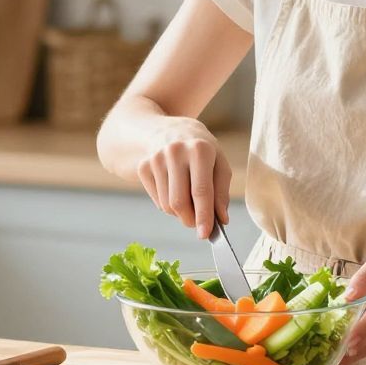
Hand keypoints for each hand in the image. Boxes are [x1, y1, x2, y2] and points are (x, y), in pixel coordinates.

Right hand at [135, 118, 230, 237]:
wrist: (166, 129)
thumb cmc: (199, 149)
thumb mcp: (219, 162)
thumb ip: (222, 192)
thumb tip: (221, 219)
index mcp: (200, 149)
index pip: (201, 191)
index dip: (204, 216)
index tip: (205, 234)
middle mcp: (175, 152)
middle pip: (179, 202)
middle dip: (190, 219)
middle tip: (199, 223)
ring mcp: (156, 158)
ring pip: (167, 205)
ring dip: (180, 213)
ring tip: (189, 200)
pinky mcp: (143, 167)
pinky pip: (157, 201)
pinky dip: (168, 205)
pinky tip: (174, 190)